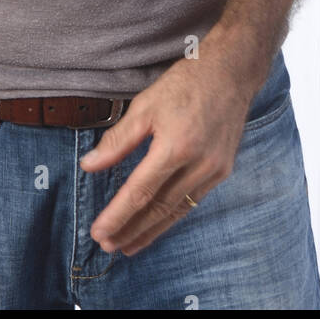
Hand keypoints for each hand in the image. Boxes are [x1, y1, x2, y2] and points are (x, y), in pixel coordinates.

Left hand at [79, 37, 255, 255]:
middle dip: (131, 230)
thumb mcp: (144, 106)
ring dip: (151, 230)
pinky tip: (158, 224)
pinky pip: (193, 201)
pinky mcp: (223, 170)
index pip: (140, 192)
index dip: (117, 216)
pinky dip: (172, 216)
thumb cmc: (185, 83)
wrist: (231, 73)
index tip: (99, 233)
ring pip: (177, 210)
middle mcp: (198, 164)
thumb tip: (89, 166)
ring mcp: (214, 170)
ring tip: (128, 245)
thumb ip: (117, 141)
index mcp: (175, 146)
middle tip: (108, 246)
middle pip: (158, 208)